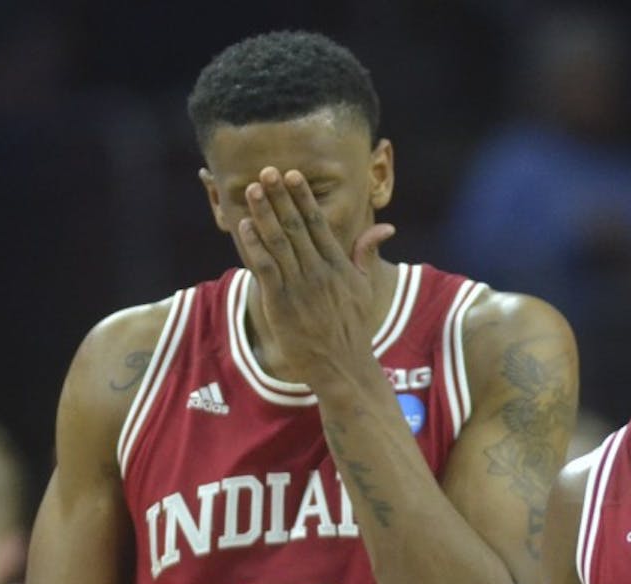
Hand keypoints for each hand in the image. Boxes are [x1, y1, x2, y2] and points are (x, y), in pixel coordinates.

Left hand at [238, 166, 394, 387]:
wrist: (342, 365)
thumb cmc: (352, 327)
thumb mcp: (365, 287)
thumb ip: (367, 253)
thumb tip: (386, 227)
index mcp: (338, 265)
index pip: (318, 224)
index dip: (302, 198)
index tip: (291, 176)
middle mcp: (319, 272)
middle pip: (295, 227)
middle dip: (280, 197)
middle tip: (267, 172)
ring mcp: (300, 287)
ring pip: (279, 243)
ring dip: (263, 214)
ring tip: (252, 190)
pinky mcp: (282, 303)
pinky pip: (266, 269)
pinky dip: (254, 247)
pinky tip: (244, 227)